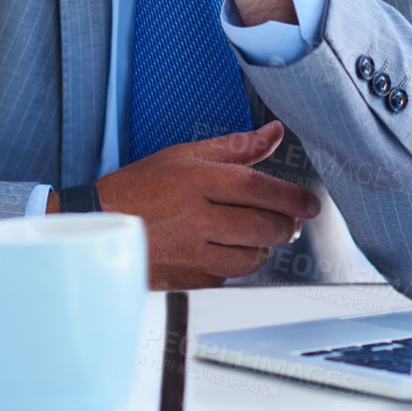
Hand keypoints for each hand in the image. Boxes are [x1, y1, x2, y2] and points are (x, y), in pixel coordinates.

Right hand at [93, 120, 320, 288]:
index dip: (294, 198)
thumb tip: (274, 131)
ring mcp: (194, 251)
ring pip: (253, 256)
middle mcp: (199, 217)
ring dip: (261, 246)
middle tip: (286, 221)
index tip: (311, 204)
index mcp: (200, 180)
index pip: (262, 189)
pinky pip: (230, 275)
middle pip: (265, 227)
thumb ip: (236, 146)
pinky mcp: (190, 279)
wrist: (100, 226)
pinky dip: (235, 263)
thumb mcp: (185, 155)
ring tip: (252, 234)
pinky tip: (223, 249)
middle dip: (285, 225)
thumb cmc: (141, 187)